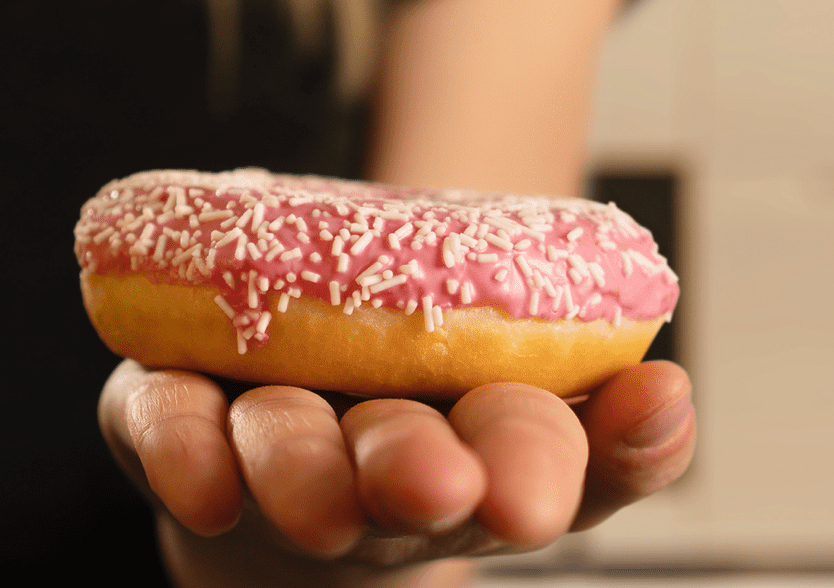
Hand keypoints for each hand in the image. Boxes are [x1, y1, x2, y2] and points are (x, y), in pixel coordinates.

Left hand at [98, 360, 694, 586]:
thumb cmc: (406, 371)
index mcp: (482, 448)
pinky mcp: (174, 430)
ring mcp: (276, 461)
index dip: (588, 454)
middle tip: (436, 486)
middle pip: (415, 482)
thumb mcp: (500, 346)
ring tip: (316, 491)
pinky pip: (174, 438)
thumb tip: (659, 381)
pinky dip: (186, 453)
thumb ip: (575, 343)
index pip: (549, 461)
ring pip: (293, 469)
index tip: (628, 418)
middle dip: (424, 477)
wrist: (272, 399)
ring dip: (302, 475)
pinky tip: (196, 478)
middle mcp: (383, 477)